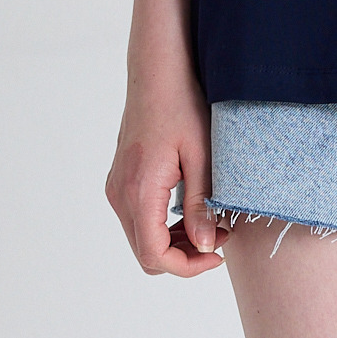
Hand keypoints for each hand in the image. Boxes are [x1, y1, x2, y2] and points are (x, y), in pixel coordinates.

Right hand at [105, 70, 229, 276]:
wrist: (157, 71)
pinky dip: (162, 226)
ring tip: (210, 223)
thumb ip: (201, 203)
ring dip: (174, 242)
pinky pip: (138, 218)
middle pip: (145, 252)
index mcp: (139, 190)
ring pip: (141, 238)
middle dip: (184, 256)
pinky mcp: (120, 180)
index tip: (217, 254)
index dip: (187, 266)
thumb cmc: (182, 105)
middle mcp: (120, 194)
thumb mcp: (200, 155)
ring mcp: (116, 187)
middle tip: (220, 236)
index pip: (154, 255)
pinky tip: (190, 210)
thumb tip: (204, 246)